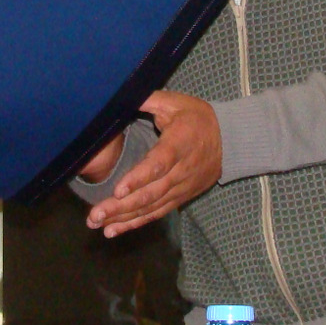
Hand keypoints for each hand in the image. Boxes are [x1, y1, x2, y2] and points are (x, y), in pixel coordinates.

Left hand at [87, 90, 220, 237]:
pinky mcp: (180, 197)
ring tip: (98, 224)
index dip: (139, 178)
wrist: (230, 140)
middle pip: (151, 193)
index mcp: (179, 144)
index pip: (159, 164)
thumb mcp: (176, 102)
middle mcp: (181, 170)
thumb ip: (148, 99)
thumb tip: (120, 94)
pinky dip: (135, 223)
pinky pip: (157, 213)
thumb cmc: (198, 118)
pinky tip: (114, 230)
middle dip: (122, 206)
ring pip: (151, 207)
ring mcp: (181, 187)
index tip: (118, 190)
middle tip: (95, 215)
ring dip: (124, 218)